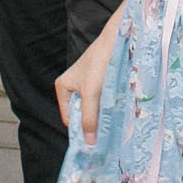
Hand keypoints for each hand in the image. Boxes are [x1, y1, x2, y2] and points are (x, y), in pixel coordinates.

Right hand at [53, 19, 118, 147]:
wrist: (119, 39)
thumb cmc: (100, 62)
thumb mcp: (91, 92)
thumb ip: (88, 117)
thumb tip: (88, 143)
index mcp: (63, 87)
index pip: (70, 118)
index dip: (81, 129)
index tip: (95, 142)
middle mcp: (74, 86)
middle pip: (83, 114)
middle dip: (94, 123)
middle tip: (107, 135)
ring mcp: (89, 85)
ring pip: (95, 108)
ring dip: (104, 116)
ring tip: (114, 125)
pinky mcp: (102, 83)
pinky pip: (104, 101)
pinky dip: (111, 107)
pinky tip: (119, 112)